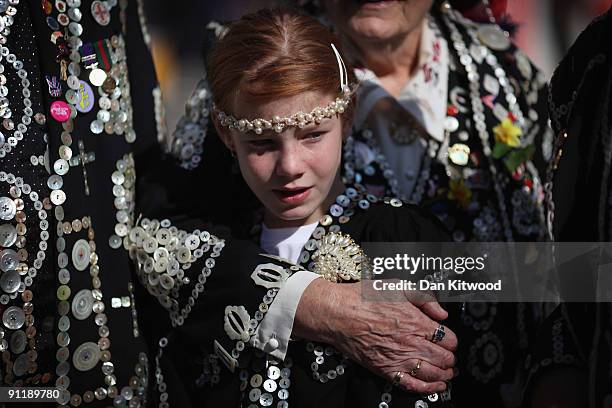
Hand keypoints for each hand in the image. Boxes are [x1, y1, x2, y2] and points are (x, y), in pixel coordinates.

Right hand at [293, 279, 457, 393]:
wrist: (338, 314)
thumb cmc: (363, 298)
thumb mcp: (397, 286)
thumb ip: (424, 297)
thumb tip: (442, 313)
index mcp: (416, 322)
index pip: (448, 338)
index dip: (451, 339)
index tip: (447, 339)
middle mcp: (411, 343)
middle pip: (444, 358)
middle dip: (450, 357)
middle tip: (448, 356)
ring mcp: (399, 358)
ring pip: (433, 373)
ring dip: (444, 374)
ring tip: (446, 371)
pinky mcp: (386, 370)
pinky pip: (412, 385)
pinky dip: (428, 388)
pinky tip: (435, 386)